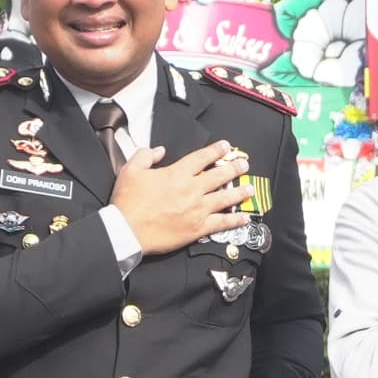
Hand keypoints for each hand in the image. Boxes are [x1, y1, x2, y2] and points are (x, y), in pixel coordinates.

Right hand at [115, 142, 249, 256]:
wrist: (127, 230)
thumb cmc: (128, 201)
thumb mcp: (131, 170)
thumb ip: (146, 155)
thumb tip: (159, 150)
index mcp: (177, 173)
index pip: (202, 157)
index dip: (216, 150)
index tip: (226, 146)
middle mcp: (191, 189)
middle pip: (219, 175)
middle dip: (234, 168)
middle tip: (244, 164)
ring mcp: (197, 209)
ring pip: (225, 198)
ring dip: (239, 192)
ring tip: (250, 189)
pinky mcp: (197, 228)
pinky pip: (221, 223)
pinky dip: (234, 220)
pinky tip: (244, 217)